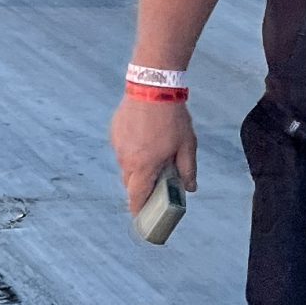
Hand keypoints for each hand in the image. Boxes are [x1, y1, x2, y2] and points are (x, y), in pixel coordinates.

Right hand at [111, 96, 197, 213]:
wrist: (153, 87)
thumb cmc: (172, 118)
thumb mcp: (186, 146)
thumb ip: (187, 170)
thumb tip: (190, 188)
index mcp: (144, 166)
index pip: (137, 197)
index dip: (138, 210)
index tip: (141, 217)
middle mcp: (127, 159)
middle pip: (130, 183)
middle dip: (141, 186)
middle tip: (156, 182)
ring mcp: (118, 145)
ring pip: (125, 165)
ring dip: (137, 166)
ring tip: (154, 152)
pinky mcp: (114, 132)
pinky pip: (122, 149)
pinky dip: (132, 150)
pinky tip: (145, 137)